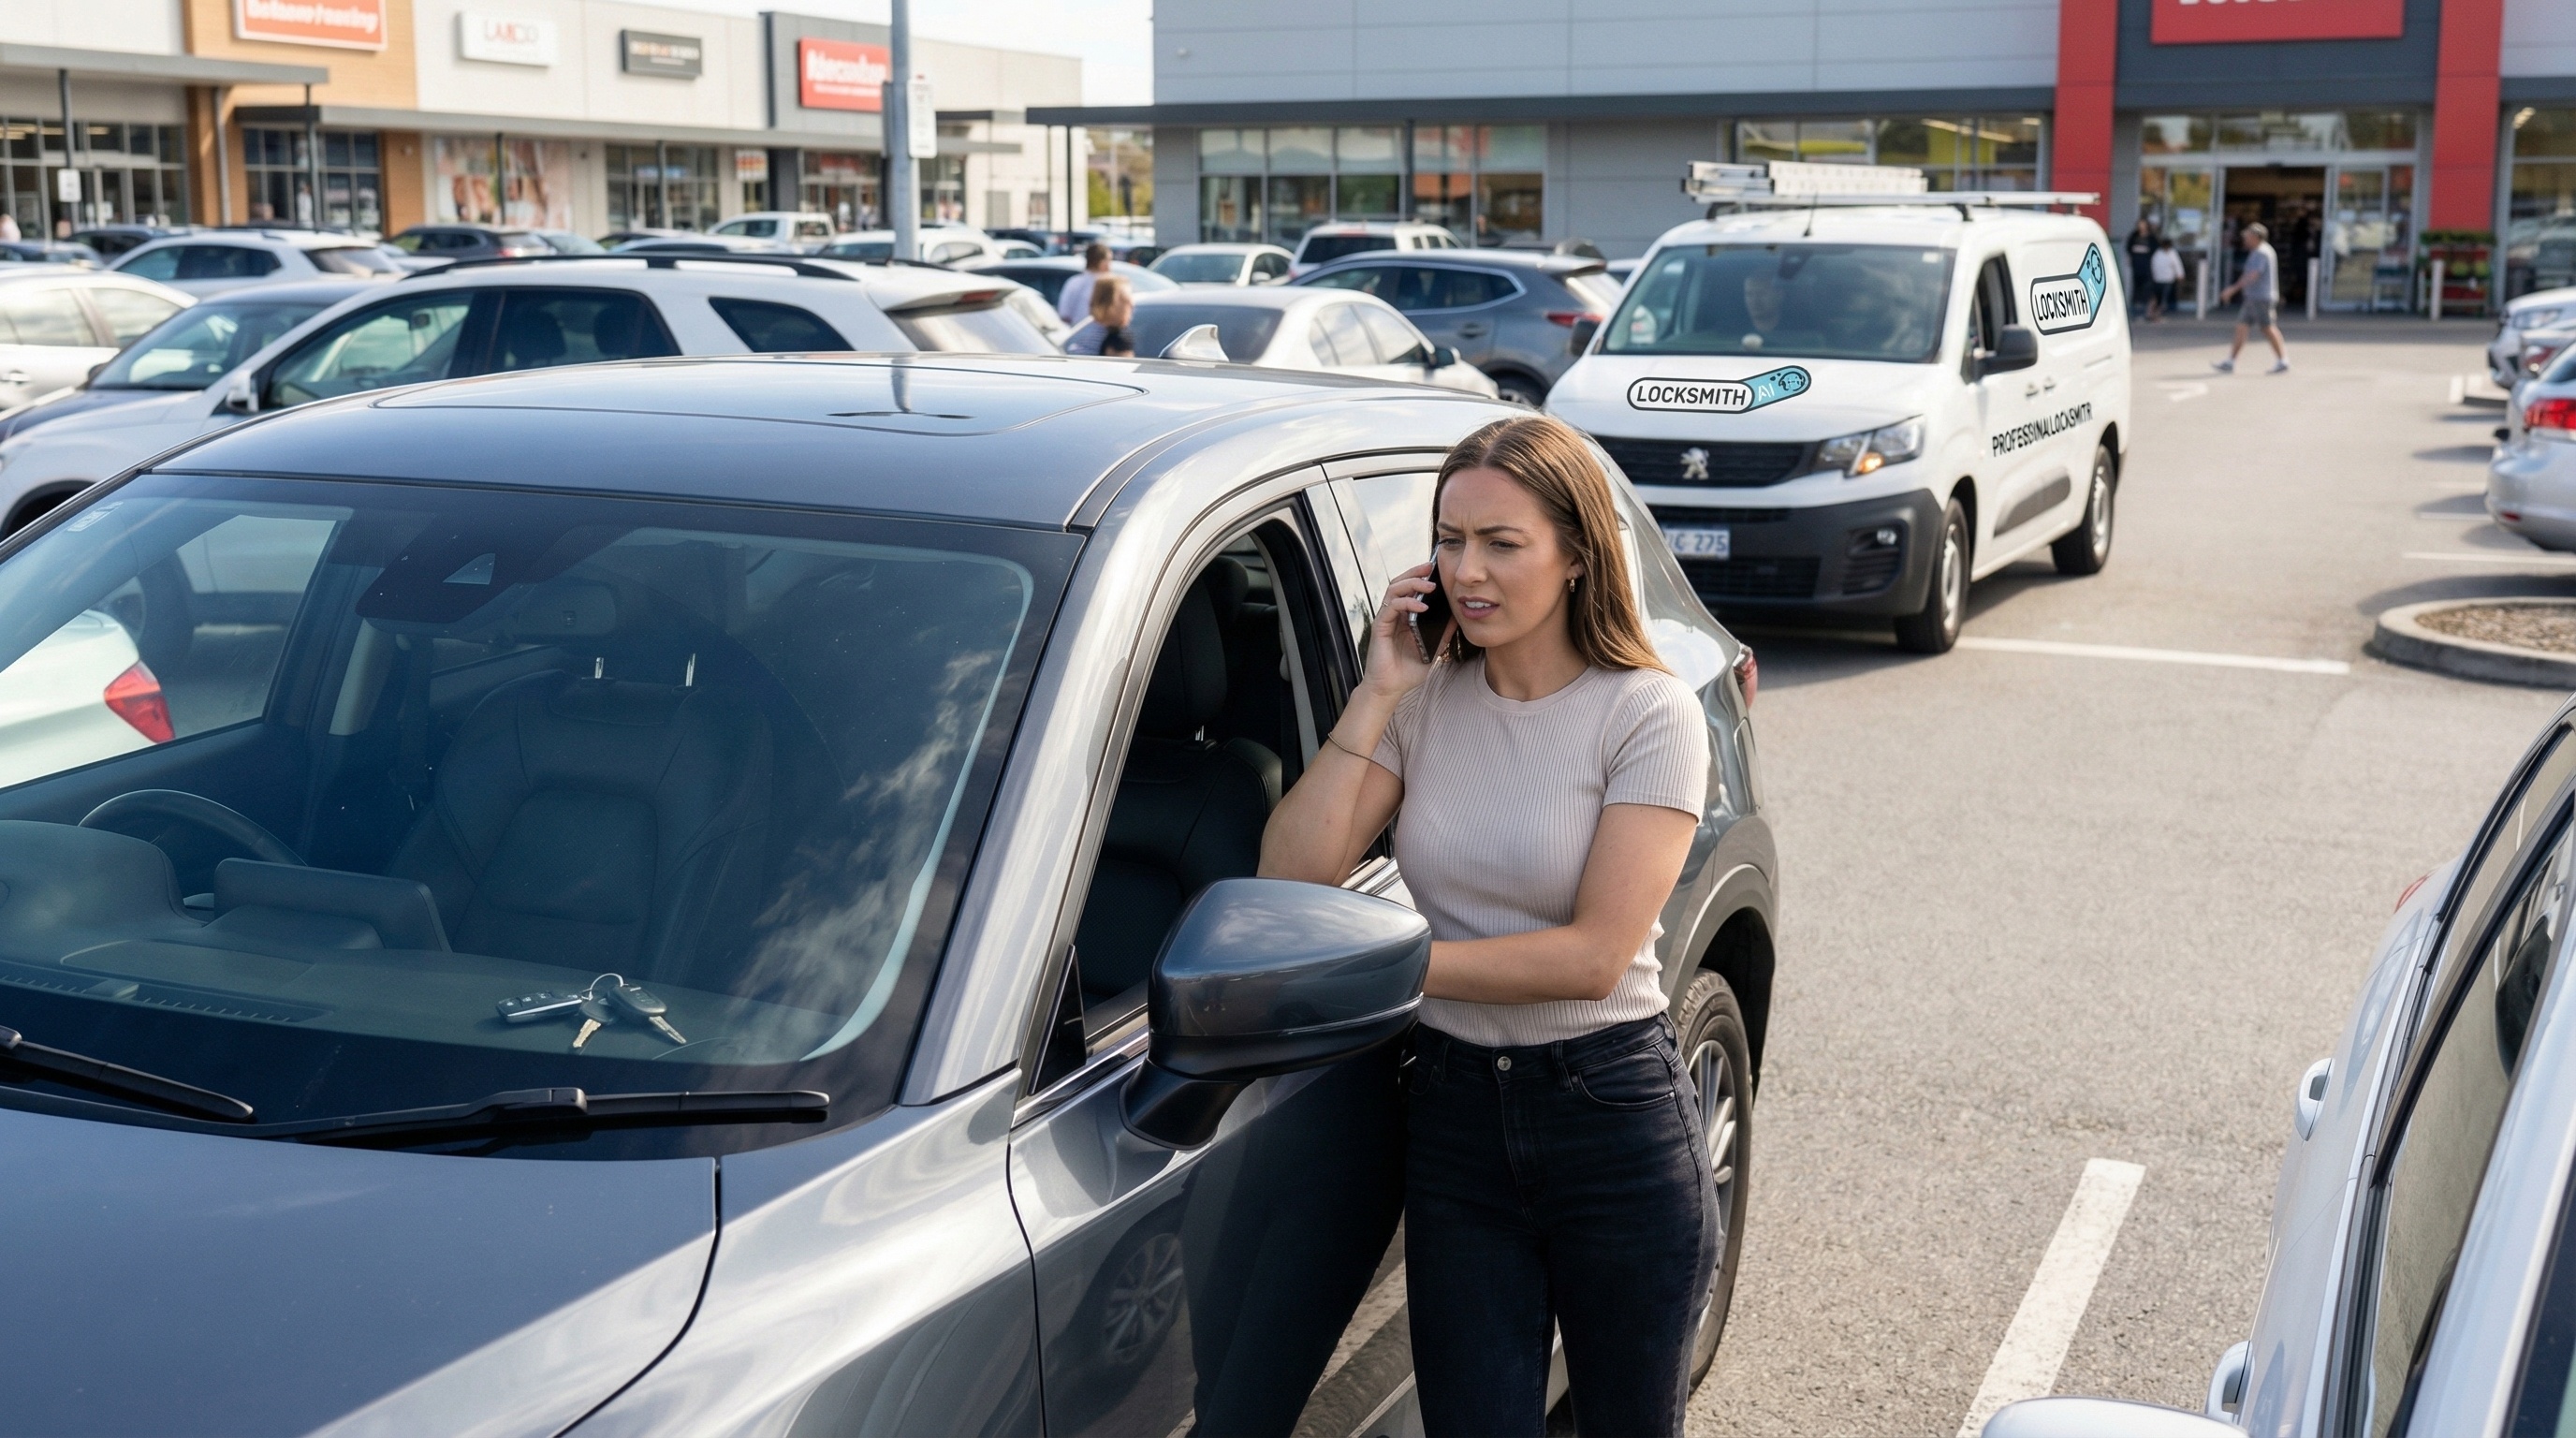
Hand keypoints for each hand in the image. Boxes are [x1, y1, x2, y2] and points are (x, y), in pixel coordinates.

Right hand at [1360, 562, 1447, 703]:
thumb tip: (1458, 617)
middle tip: (1431, 567)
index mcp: (1404, 617)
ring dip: (1412, 584)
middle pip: (1400, 583)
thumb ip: (1443, 633)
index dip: (1421, 577)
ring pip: (1394, 590)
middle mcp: (1393, 614)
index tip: (1437, 570)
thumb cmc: (1407, 671)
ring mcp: (1385, 619)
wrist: (1390, 689)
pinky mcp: (1380, 627)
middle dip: (1416, 572)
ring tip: (1429, 585)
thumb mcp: (1433, 649)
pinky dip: (1407, 603)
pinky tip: (1421, 607)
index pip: (1410, 589)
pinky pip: (1391, 607)